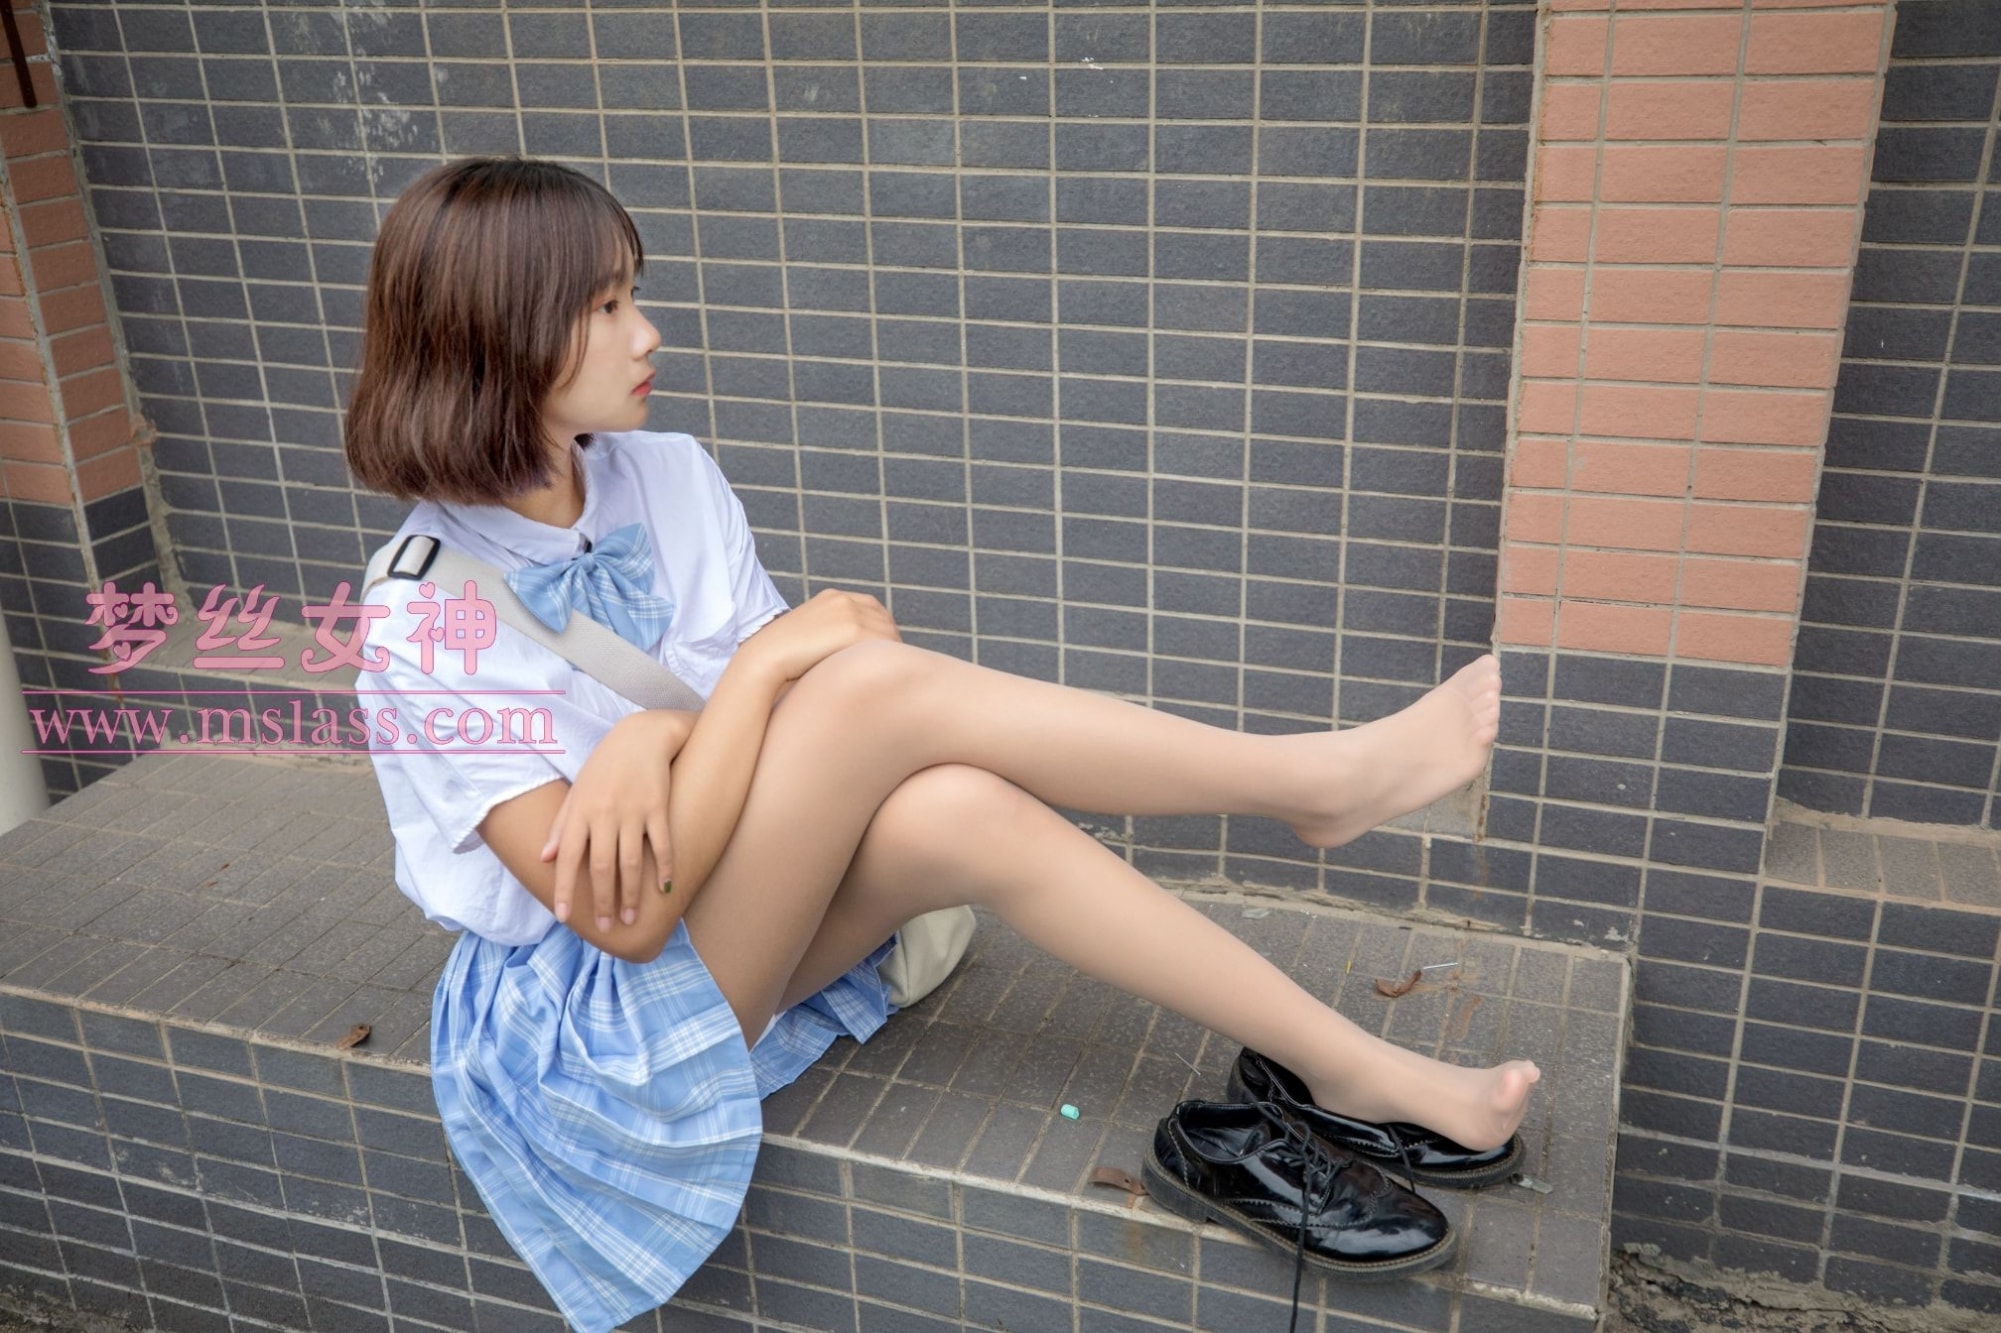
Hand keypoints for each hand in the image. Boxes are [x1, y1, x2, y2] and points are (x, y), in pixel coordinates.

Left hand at [541, 709, 693, 934]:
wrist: (642, 736)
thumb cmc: (605, 766)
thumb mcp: (578, 791)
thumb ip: (561, 825)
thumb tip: (545, 858)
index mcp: (580, 812)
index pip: (567, 858)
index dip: (564, 890)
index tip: (564, 918)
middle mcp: (603, 814)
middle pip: (600, 867)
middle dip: (601, 901)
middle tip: (606, 926)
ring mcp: (632, 811)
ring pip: (630, 862)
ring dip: (631, 894)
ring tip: (631, 918)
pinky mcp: (658, 807)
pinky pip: (661, 845)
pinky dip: (664, 869)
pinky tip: (664, 890)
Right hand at [740, 588, 899, 681]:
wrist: (764, 659)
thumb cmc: (782, 659)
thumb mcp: (809, 637)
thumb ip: (829, 636)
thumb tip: (848, 655)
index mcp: (832, 598)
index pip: (874, 610)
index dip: (882, 632)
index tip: (884, 655)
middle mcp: (843, 599)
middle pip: (885, 621)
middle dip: (890, 645)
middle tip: (890, 671)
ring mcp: (849, 612)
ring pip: (888, 634)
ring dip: (891, 656)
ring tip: (887, 678)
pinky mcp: (852, 629)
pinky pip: (883, 646)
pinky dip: (887, 662)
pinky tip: (882, 679)